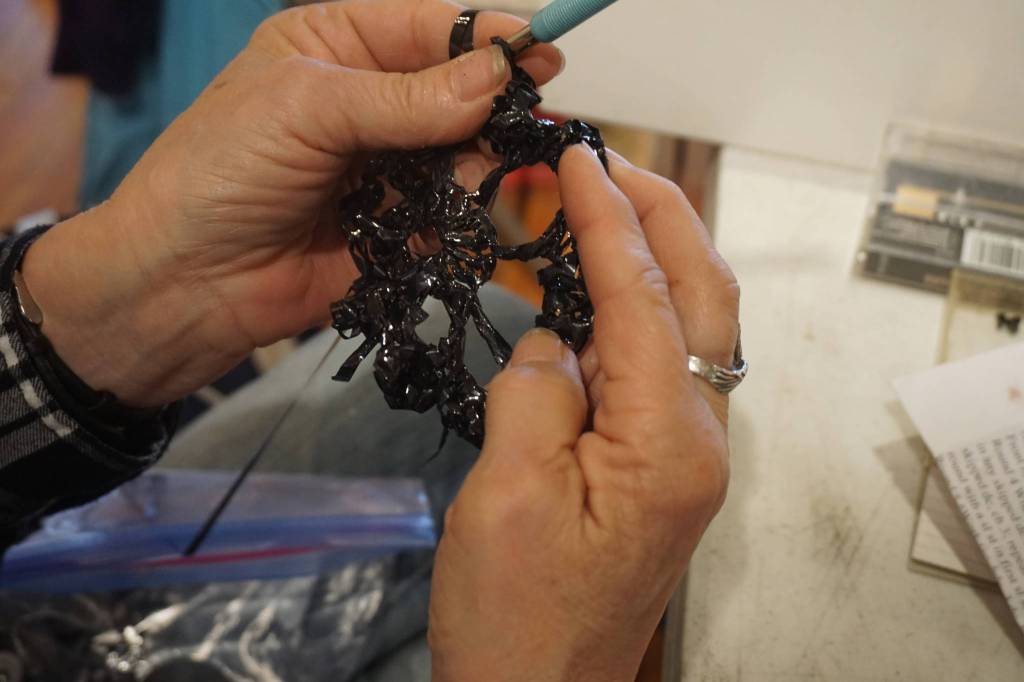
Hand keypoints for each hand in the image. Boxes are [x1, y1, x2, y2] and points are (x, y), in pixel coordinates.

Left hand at [21, 0, 561, 405]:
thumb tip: (493, 80)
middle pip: (461, 89)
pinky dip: (464, 212)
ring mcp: (391, 165)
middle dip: (494, 103)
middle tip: (526, 118)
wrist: (185, 282)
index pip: (431, 27)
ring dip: (482, 160)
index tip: (540, 54)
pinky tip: (455, 213)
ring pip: (467, 151)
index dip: (488, 38)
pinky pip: (455, 211)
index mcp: (340, 44)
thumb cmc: (220, 172)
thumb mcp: (305, 107)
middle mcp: (373, 101)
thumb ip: (403, 97)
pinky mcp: (402, 226)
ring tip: (482, 171)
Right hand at [429, 146, 738, 680]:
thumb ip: (535, 393)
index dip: (610, 220)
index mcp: (665, 446)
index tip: (581, 159)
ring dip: (648, 257)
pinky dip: (628, 312)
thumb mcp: (508, 495)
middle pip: (700, 297)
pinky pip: (653, 366)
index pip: (646, 299)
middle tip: (607, 162)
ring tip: (596, 207)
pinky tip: (588, 293)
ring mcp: (683, 455)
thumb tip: (551, 339)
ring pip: (685, 326)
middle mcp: (695, 443)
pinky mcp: (658, 466)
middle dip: (660, 217)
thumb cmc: (517, 620)